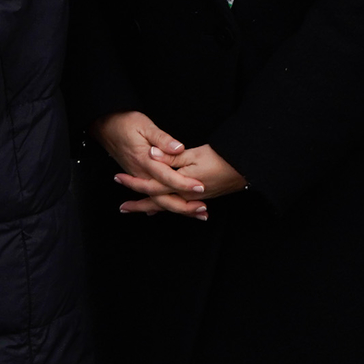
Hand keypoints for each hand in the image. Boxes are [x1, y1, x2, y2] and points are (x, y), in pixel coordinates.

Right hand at [96, 110, 206, 215]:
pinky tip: (171, 210)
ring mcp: (138, 177)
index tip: (200, 187)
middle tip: (202, 210)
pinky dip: (162, 206)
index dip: (184, 183)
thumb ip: (162, 138)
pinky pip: (150, 197)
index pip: (167, 176)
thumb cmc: (124, 122)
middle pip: (162, 197)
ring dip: (177, 208)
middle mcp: (141, 173)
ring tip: (196, 213)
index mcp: (144, 160)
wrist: (104, 126)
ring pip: (157, 200)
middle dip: (184, 206)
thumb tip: (178, 148)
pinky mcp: (137, 177)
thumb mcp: (144, 125)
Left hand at [118, 144, 246, 219]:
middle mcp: (185, 195)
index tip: (118, 179)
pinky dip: (168, 207)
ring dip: (152, 207)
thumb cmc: (220, 158)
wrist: (245, 168)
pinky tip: (163, 208)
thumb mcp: (193, 153)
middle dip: (139, 205)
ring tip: (139, 209)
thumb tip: (151, 154)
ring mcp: (194, 199)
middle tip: (122, 208)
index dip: (134, 183)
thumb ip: (170, 155)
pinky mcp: (201, 197)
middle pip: (157, 202)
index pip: (151, 186)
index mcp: (180, 184)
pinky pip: (179, 205)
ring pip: (168, 205)